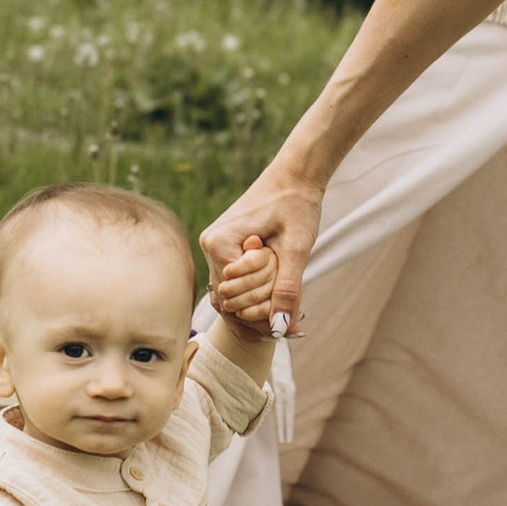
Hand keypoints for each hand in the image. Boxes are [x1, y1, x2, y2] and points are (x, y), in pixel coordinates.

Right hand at [201, 166, 325, 336]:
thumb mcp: (297, 249)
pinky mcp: (224, 251)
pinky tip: (281, 301)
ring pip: (234, 297)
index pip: (237, 298)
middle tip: (296, 302)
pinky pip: (236, 285)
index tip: (296, 308)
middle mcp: (209, 247)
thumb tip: (279, 328)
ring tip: (292, 300)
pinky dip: (258, 293)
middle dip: (265, 305)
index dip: (267, 306)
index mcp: (219, 244)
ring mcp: (214, 249)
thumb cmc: (297, 205)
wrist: (295, 176)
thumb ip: (287, 289)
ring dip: (262, 301)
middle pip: (232, 301)